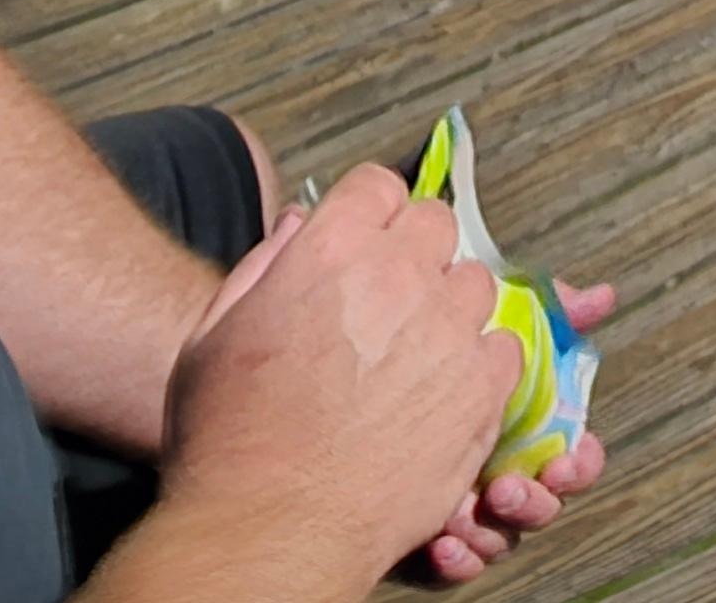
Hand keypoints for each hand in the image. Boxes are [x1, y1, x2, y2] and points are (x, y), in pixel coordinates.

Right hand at [153, 166, 524, 592]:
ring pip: (474, 285)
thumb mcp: (212, 336)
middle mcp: (398, 277)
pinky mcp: (480, 389)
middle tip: (389, 299)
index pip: (377, 185)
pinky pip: (503, 349)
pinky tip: (439, 393)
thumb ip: (262, 267)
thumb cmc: (229, 443)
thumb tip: (297, 226)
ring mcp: (447, 332)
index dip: (368, 213)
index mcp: (330, 251)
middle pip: (434, 225)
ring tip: (413, 354)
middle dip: (414, 252)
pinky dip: (479, 365)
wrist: (268, 531)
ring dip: (449, 309)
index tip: (365, 239)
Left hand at [422, 278, 616, 584]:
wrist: (344, 426)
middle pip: (542, 501)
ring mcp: (471, 509)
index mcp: (526, 433)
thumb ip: (543, 315)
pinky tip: (441, 542)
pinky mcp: (434, 539)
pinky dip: (457, 557)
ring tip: (466, 514)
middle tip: (505, 487)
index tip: (563, 459)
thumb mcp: (484, 333)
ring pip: (504, 535)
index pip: (572, 454)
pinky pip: (458, 561)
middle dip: (533, 499)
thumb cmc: (425, 365)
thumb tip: (601, 295)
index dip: (577, 461)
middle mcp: (505, 473)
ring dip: (492, 530)